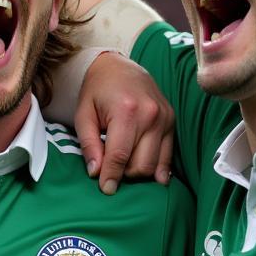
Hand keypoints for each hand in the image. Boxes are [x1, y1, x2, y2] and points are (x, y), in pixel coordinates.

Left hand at [75, 52, 173, 191]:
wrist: (118, 66)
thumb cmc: (96, 91)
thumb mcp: (83, 114)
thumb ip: (89, 144)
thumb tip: (96, 172)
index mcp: (127, 111)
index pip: (120, 155)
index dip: (111, 176)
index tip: (106, 189)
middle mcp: (151, 115)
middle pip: (141, 164)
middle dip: (124, 174)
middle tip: (110, 170)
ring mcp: (165, 118)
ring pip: (155, 164)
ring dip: (138, 172)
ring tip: (123, 166)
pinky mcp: (172, 121)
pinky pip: (169, 155)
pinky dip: (158, 169)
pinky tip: (150, 175)